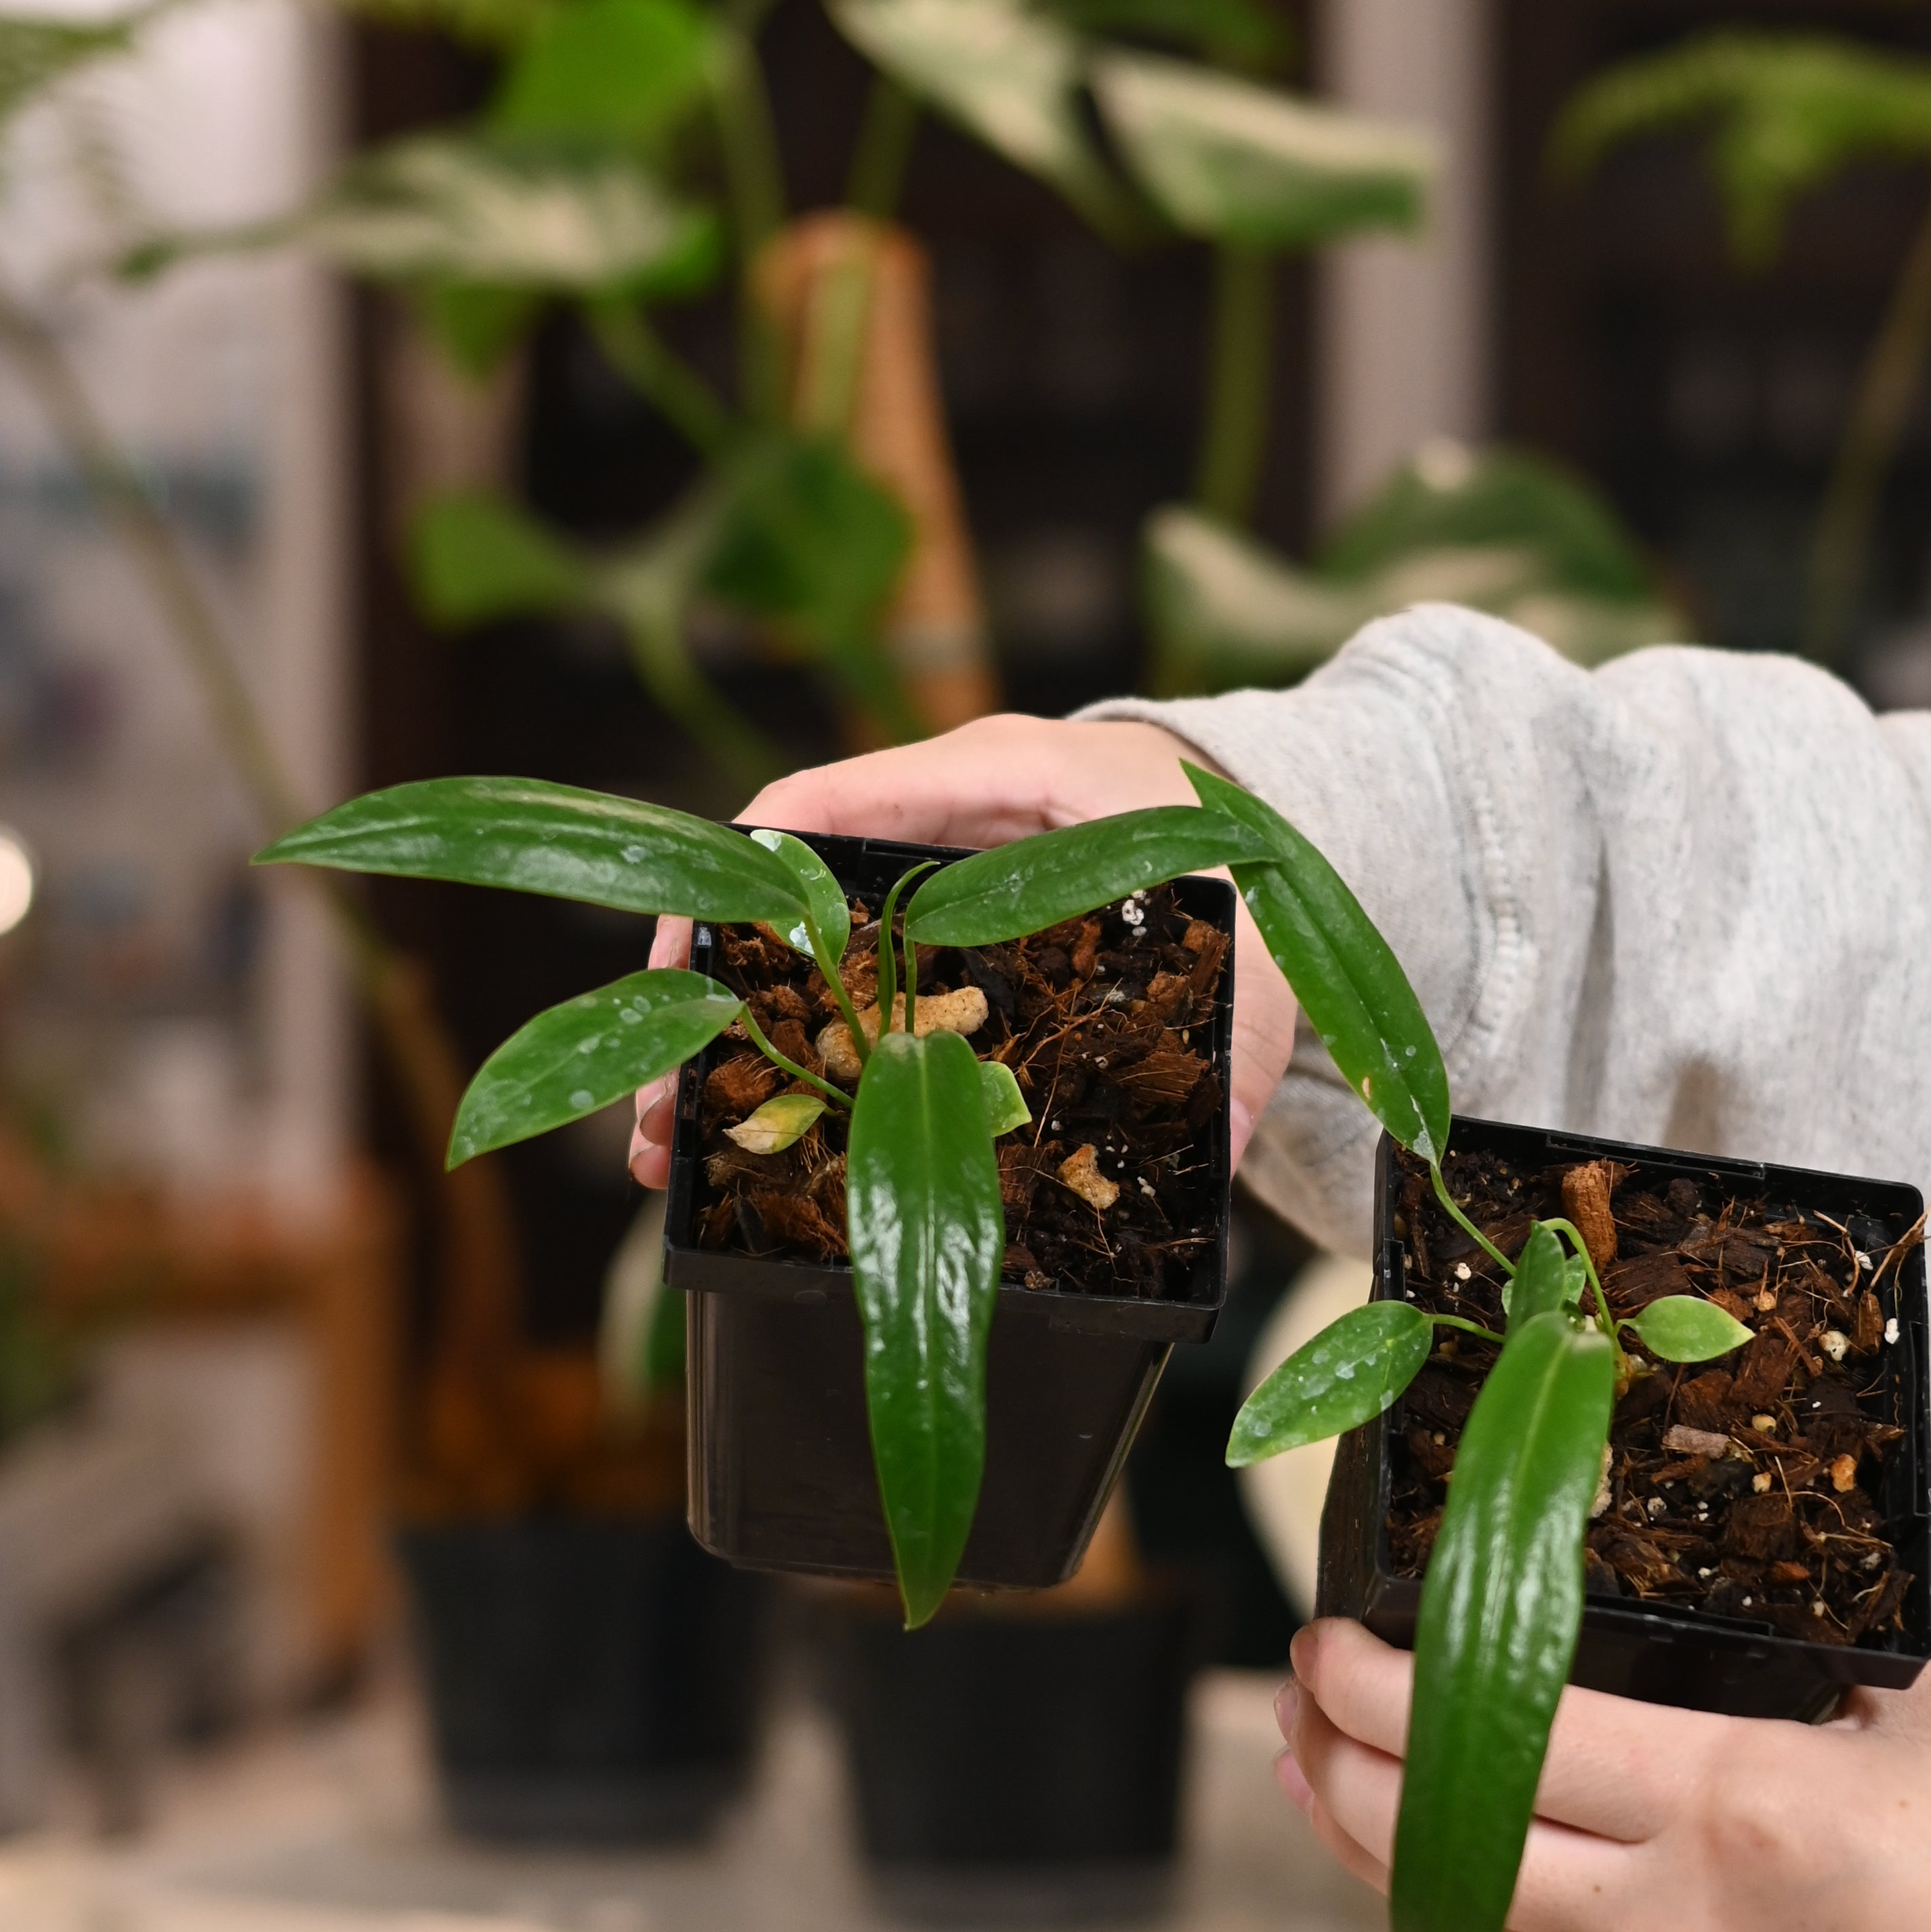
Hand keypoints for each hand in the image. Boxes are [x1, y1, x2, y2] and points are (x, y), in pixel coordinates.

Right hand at [627, 714, 1298, 1188]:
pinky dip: (797, 1054)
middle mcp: (943, 814)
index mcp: (1000, 775)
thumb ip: (1240, 1033)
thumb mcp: (1254, 934)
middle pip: (781, 893)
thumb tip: (1219, 1146)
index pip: (825, 801)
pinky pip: (846, 983)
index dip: (736, 884)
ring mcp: (935, 872)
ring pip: (799, 951)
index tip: (677, 972)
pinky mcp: (943, 931)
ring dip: (735, 1047)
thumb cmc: (1253, 850)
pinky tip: (766, 1139)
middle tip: (658, 1117)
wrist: (1271, 821)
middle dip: (707, 1000)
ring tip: (678, 1157)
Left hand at [1276, 1621, 1930, 1931]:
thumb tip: (1764, 1619)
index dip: (1378, 1686)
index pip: (1493, 1736)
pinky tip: (1505, 1878)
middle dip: (1334, 1766)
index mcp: (1732, 1812)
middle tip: (1294, 1703)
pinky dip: (1509, 1922)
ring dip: (1388, 1855)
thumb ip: (1830, 1669)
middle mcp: (1678, 1928)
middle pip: (1437, 1847)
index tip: (1327, 1641)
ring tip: (1331, 1788)